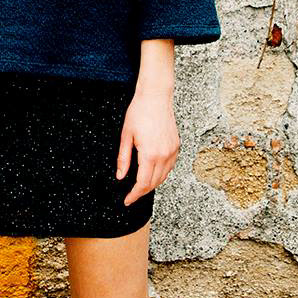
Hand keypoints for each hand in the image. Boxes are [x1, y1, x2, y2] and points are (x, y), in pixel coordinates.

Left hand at [117, 87, 179, 204]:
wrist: (156, 97)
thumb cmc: (139, 112)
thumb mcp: (126, 136)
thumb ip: (123, 159)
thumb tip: (121, 176)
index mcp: (150, 154)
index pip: (143, 183)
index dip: (134, 195)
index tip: (127, 200)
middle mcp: (164, 155)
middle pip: (154, 183)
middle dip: (142, 192)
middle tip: (131, 195)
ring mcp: (172, 151)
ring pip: (163, 177)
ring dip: (152, 184)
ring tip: (140, 186)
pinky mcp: (176, 146)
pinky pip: (169, 167)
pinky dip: (161, 174)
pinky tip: (152, 172)